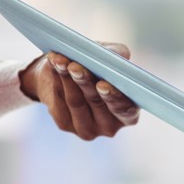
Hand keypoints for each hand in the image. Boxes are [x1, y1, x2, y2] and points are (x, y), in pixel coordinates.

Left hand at [20, 46, 139, 139]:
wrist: (67, 76)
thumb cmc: (96, 66)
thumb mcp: (110, 57)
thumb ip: (119, 55)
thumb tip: (119, 55)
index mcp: (128, 113)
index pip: (125, 110)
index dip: (115, 97)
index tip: (102, 84)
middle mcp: (110, 126)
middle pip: (97, 103)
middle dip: (85, 82)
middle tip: (75, 67)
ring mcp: (87, 128)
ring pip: (76, 101)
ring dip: (67, 77)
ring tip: (60, 59)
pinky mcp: (65, 124)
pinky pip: (60, 99)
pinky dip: (56, 78)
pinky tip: (54, 64)